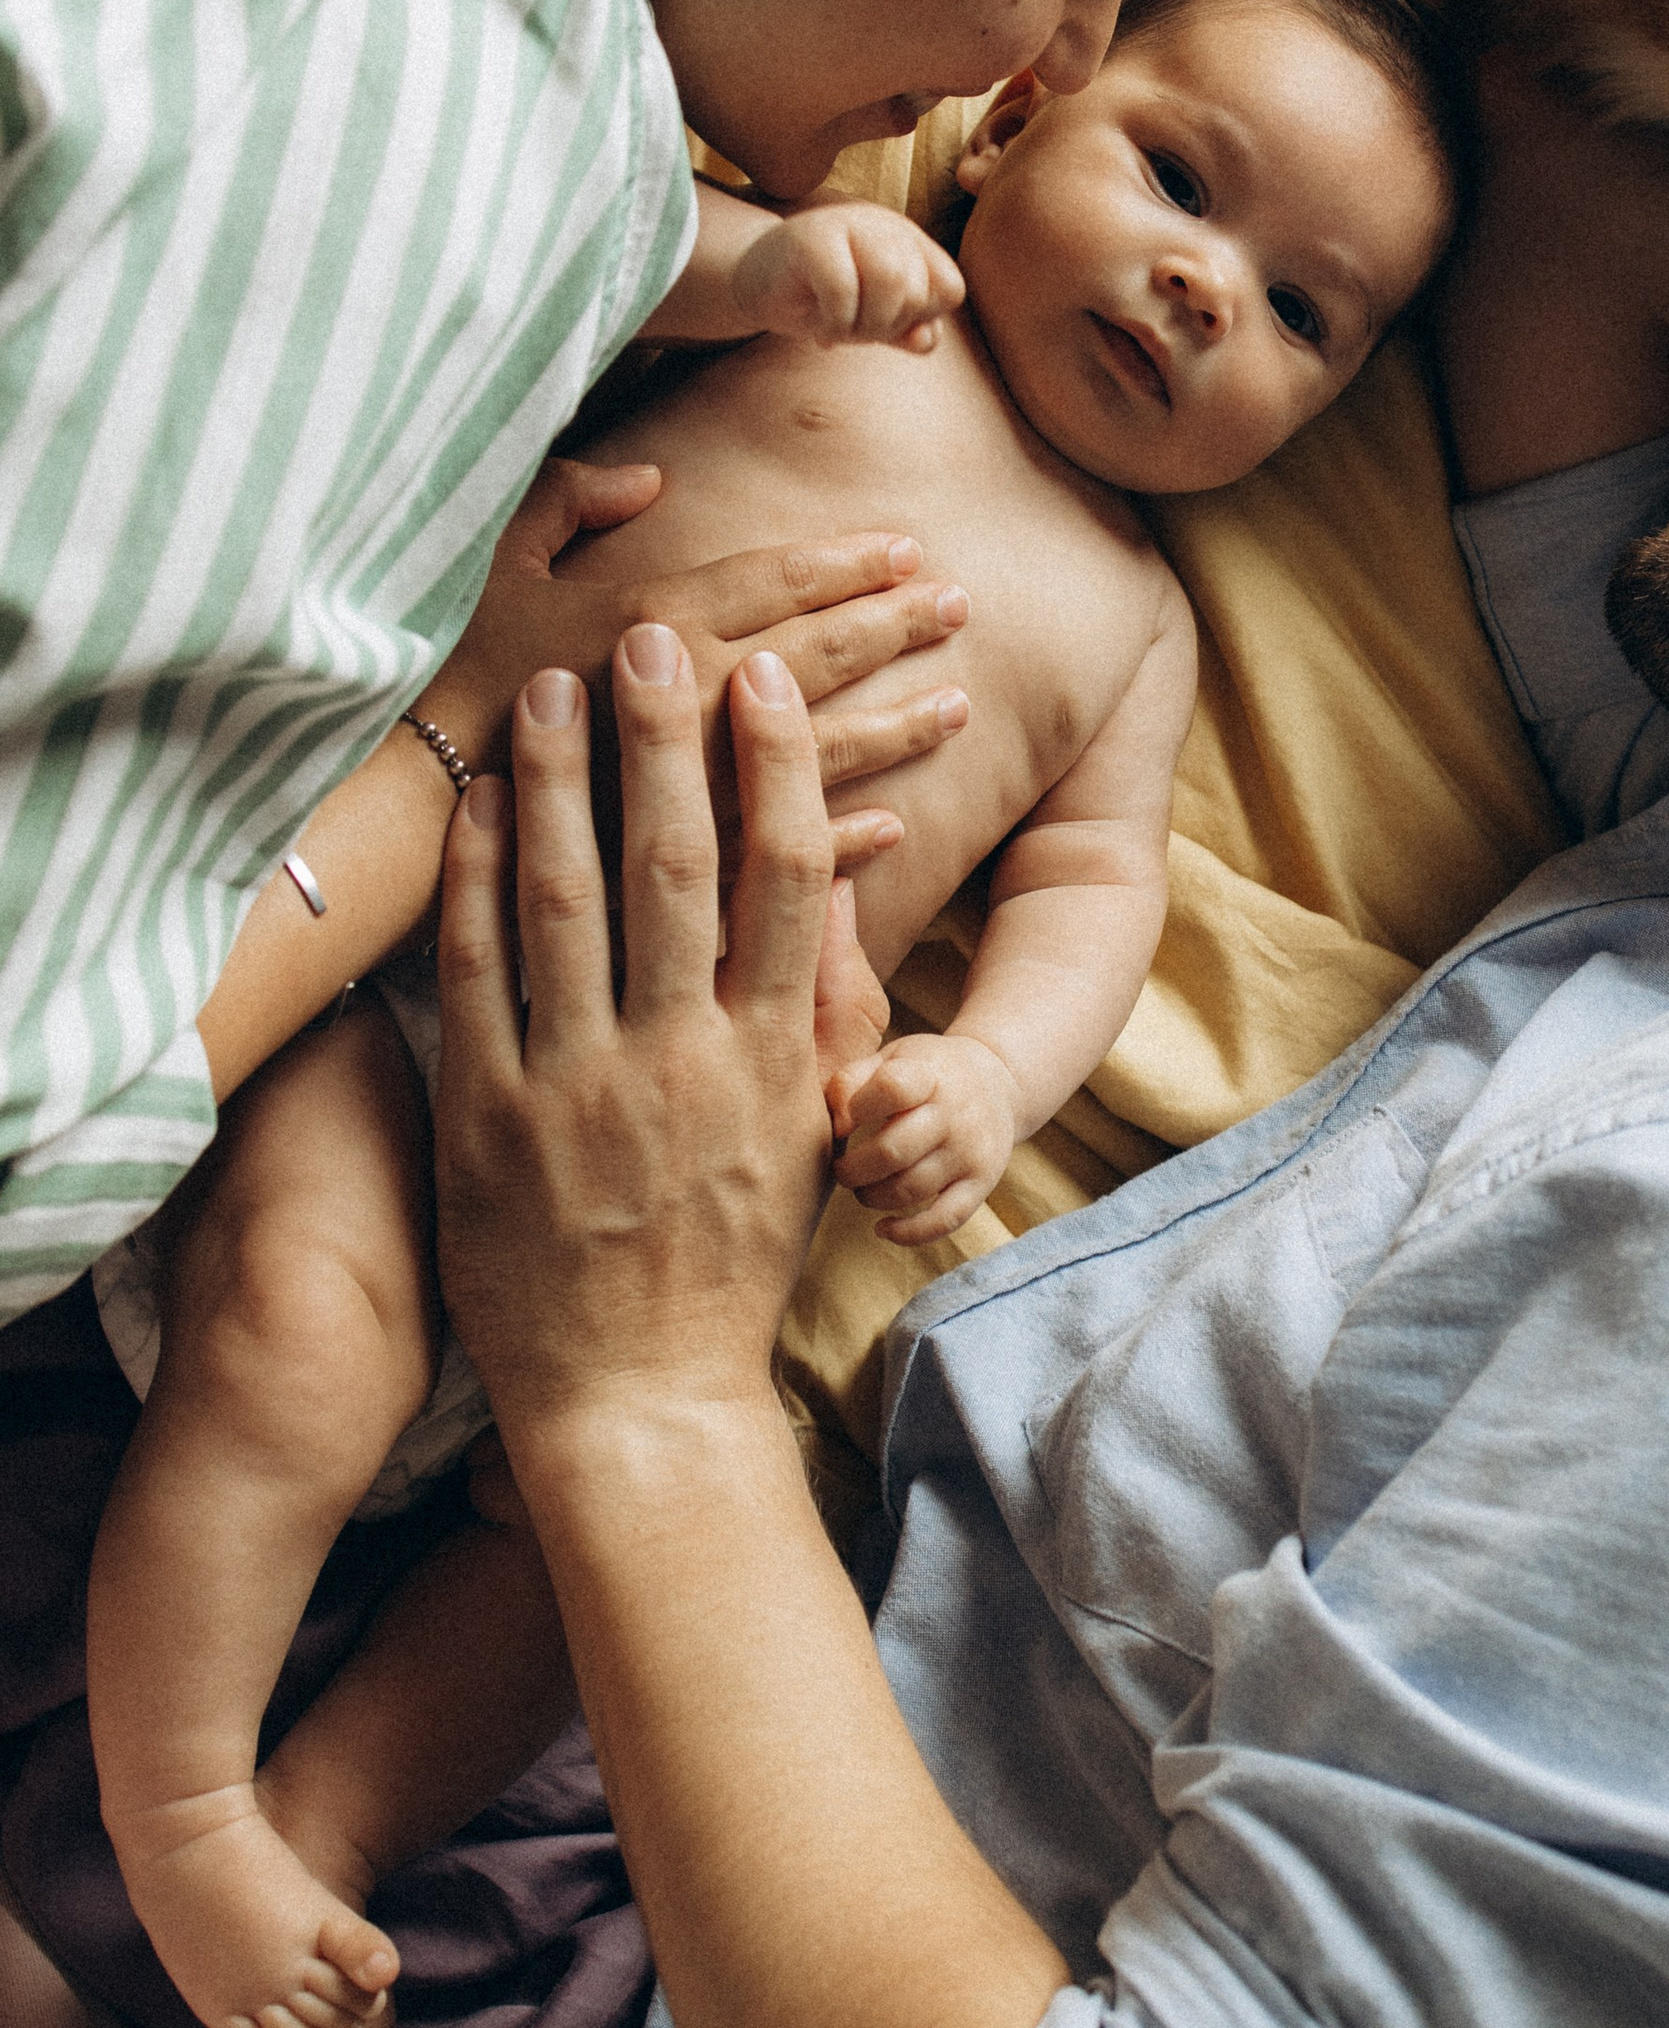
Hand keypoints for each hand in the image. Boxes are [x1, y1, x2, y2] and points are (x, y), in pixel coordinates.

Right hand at [415, 455, 968, 865]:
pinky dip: (843, 841)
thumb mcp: (492, 567)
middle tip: (961, 607)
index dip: (847, 563)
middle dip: (896, 627)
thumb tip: (649, 477)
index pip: (774, 581)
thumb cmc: (436, 676)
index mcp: (649, 620)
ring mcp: (694, 785)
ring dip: (897, 729)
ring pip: (822, 753)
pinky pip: (779, 851)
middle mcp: (690, 699)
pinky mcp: (686, 860)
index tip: (908, 550)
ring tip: (958, 710)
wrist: (390, 812)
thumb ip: (565, 502)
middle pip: (818, 655)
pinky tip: (897, 829)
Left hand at [434, 633, 887, 1429]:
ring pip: (568, 901)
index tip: (766, 677)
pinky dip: (473, 881)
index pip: (786, 878)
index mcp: (774, 1057)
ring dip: (560, 781)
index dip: (778, 765)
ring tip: (554, 685)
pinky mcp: (487, 1120)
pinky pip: (476, 977)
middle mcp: (683, 1059)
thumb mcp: (815, 1129)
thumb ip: (828, 1003)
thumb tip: (836, 872)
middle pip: (677, 863)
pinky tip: (476, 803)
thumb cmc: (739, 1254)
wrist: (640, 1394)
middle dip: (665, 737)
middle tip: (656, 634)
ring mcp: (579, 1088)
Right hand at [730, 202, 965, 352]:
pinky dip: (834, 326)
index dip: (923, 319)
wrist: (759, 283)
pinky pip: (843, 292)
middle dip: (888, 328)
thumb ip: (910, 330)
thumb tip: (927, 341)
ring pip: (891, 283)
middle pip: (918, 290)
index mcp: (909, 241)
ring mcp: (848, 223)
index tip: (888, 326)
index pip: (950, 288)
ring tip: (841, 329)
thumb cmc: (824, 301)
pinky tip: (820, 329)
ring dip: (865, 327)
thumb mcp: (875, 322)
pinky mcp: (812, 236)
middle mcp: (885, 224)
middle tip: (855, 331)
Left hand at [827, 1033, 1025, 1245]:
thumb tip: (836, 1128)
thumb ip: (851, 1081)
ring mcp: (970, 1151)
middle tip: (843, 1169)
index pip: (891, 1088)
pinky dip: (909, 1233)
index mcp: (928, 1075)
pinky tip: (883, 1228)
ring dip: (872, 1197)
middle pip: (892, 1150)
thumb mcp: (894, 1058)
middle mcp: (954, 1114)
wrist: (1000, 1083)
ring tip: (863, 1189)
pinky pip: (945, 1220)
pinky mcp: (982, 1182)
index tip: (841, 1123)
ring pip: (910, 1189)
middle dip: (853, 1170)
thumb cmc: (929, 1073)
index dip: (854, 1108)